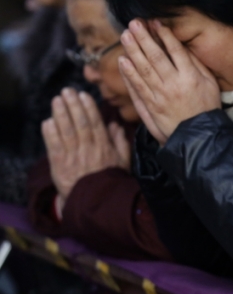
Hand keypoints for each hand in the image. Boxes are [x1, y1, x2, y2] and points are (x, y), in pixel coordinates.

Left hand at [41, 89, 131, 206]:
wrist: (95, 202)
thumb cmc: (110, 179)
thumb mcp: (123, 161)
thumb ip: (120, 142)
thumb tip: (116, 125)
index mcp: (103, 147)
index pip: (95, 123)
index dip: (88, 108)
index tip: (83, 95)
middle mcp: (88, 149)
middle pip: (79, 123)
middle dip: (73, 105)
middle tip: (67, 91)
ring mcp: (73, 157)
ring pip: (66, 132)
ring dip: (60, 114)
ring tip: (56, 100)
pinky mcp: (60, 165)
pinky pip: (54, 146)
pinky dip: (50, 133)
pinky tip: (47, 121)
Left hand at [118, 19, 220, 145]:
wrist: (198, 136)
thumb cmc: (206, 107)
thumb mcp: (210, 83)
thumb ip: (196, 64)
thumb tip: (181, 47)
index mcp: (191, 77)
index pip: (175, 51)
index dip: (164, 35)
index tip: (155, 22)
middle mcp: (173, 85)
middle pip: (155, 57)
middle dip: (143, 38)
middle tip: (134, 23)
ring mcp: (159, 96)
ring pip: (142, 70)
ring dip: (132, 51)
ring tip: (125, 35)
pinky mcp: (150, 107)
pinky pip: (136, 88)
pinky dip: (128, 74)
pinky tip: (122, 61)